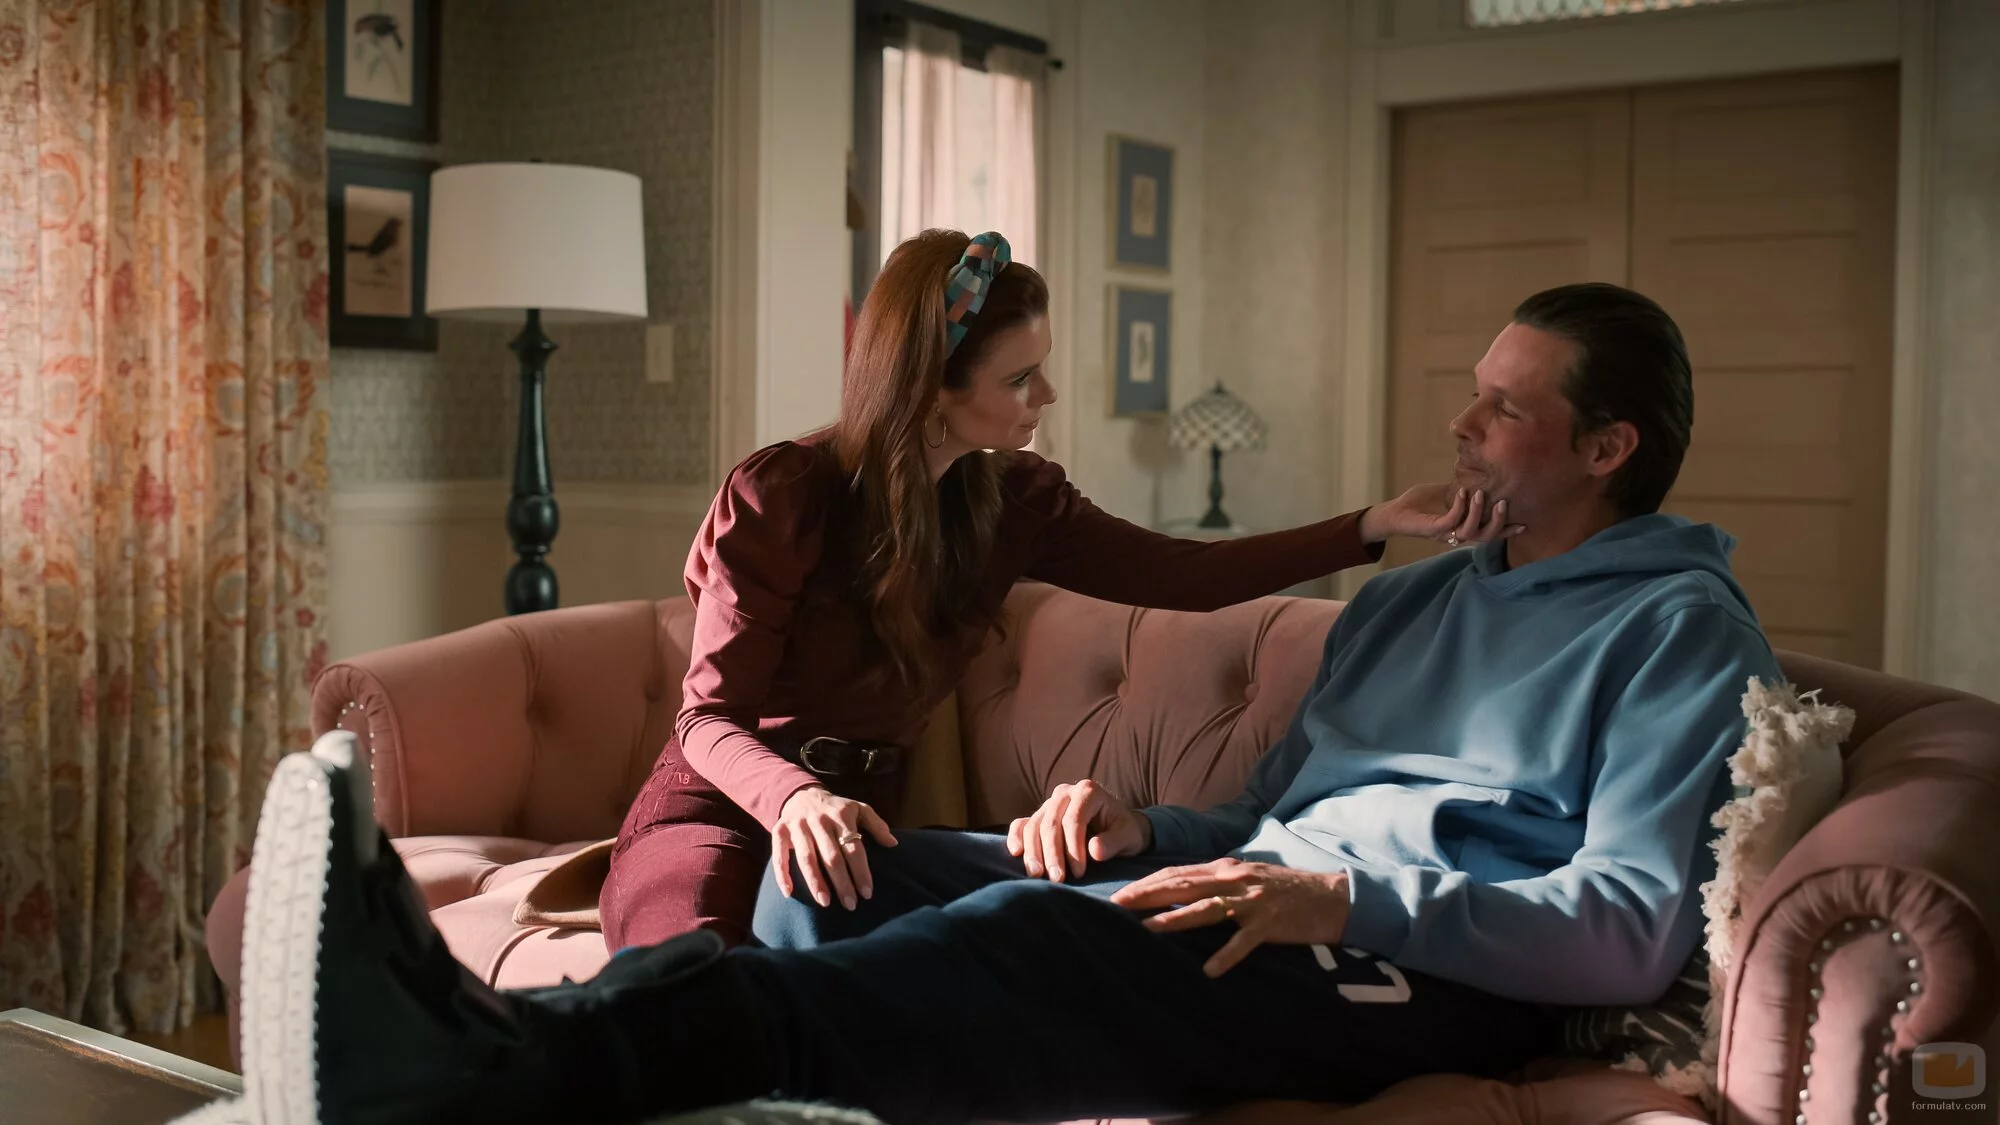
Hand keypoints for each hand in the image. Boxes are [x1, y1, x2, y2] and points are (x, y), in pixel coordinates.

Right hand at [773, 786, 896, 909]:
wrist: (801, 793)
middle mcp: (819, 821)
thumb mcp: (858, 808)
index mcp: (841, 816)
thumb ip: (876, 824)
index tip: (867, 893)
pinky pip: (779, 855)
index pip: (853, 848)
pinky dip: (782, 874)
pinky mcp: (779, 830)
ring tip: (825, 903)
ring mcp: (798, 826)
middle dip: (841, 882)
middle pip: (831, 856)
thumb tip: (893, 844)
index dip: (860, 871)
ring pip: (807, 857)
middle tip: (850, 905)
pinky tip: (788, 893)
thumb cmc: (835, 808)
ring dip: (815, 882)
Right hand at [1005, 779, 1150, 882]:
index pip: (1074, 820)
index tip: (1079, 873)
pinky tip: (1016, 853)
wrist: (1117, 827)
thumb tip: (1094, 851)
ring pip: (1034, 825)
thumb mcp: (1129, 836)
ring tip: (1036, 875)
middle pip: (1051, 823)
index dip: (1074, 848)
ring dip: (1033, 852)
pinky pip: (1021, 824)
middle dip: (1052, 854)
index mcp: (1088, 791)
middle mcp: (1065, 792)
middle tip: (1057, 879)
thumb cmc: (1124, 831)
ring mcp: (1049, 803)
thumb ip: (1115, 842)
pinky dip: (1015, 837)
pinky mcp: (1039, 815)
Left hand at [1109, 858, 1350, 976]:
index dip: (1149, 883)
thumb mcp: (1249, 877)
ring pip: (1207, 909)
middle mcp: (1235, 880)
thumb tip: (1185, 887)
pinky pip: (1244, 941)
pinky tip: (1209, 970)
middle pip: (1183, 886)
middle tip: (1118, 906)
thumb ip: (1219, 880)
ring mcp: (1252, 901)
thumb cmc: (1287, 889)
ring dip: (1176, 920)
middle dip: (1148, 895)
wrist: (1332, 896)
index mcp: (1226, 869)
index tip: (1122, 893)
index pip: (1179, 873)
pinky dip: (1226, 955)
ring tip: (1148, 930)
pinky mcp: (1270, 923)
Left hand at [1361, 483, 1522, 546]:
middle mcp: (1457, 533)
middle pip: (1485, 537)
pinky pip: (1450, 522)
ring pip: (1470, 532)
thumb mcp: (1448, 492)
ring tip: (1480, 493)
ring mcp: (1445, 533)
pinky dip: (1459, 507)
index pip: (1489, 532)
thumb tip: (1481, 473)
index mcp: (1464, 526)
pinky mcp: (1432, 529)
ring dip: (1478, 513)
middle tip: (1504, 503)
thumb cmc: (1420, 503)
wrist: (1394, 512)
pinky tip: (1462, 492)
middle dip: (1498, 522)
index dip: (1506, 530)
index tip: (1524, 523)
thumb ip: (1465, 487)